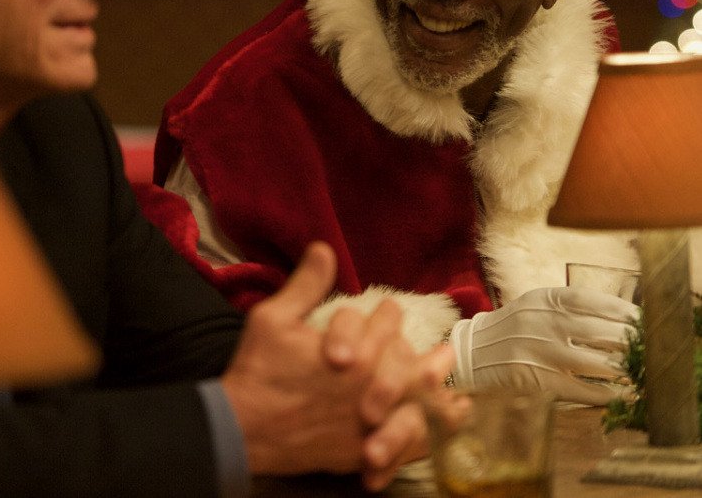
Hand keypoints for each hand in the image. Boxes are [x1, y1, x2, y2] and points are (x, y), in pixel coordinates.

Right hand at [220, 241, 452, 482]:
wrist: (243, 430)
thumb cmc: (259, 370)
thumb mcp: (274, 318)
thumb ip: (306, 285)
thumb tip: (325, 248)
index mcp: (355, 352)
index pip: (387, 324)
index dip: (390, 314)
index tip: (389, 310)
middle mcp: (371, 386)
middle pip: (414, 365)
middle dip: (430, 357)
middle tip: (445, 354)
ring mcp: (371, 422)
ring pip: (419, 407)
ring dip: (440, 399)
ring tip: (458, 398)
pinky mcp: (364, 452)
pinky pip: (406, 447)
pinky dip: (427, 437)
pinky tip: (437, 436)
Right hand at [449, 286, 638, 404]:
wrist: (471, 352)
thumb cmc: (510, 328)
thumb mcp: (534, 306)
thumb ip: (566, 307)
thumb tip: (614, 316)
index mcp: (543, 299)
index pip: (592, 301)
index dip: (623, 310)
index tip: (643, 320)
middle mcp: (542, 322)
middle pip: (600, 332)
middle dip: (629, 342)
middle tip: (646, 350)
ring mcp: (540, 351)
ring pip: (595, 362)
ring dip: (622, 370)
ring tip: (637, 374)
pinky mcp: (537, 378)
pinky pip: (581, 388)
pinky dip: (604, 394)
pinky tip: (618, 396)